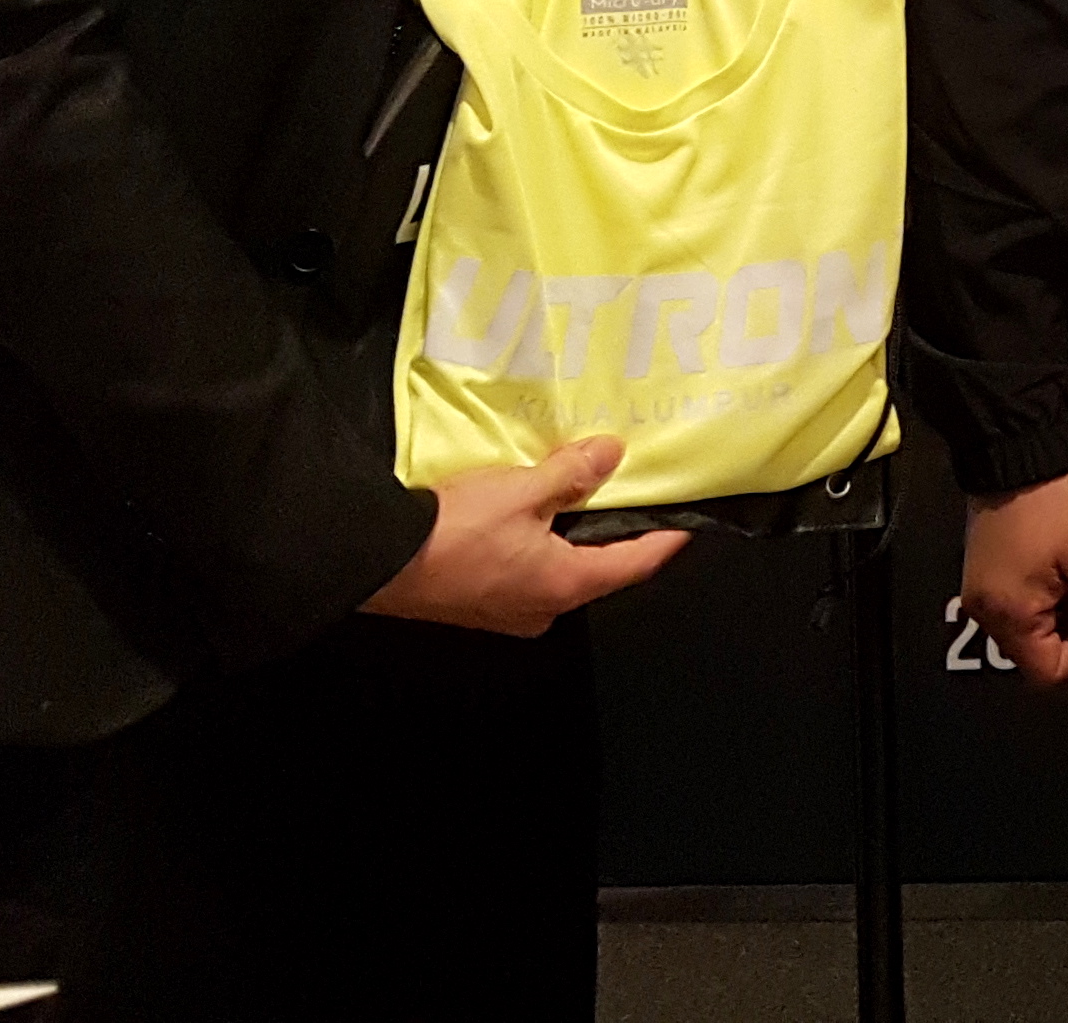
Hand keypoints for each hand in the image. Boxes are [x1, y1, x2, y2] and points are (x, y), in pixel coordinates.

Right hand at [363, 433, 686, 635]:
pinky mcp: (482, 605)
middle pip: (600, 569)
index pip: (636, 564)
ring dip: (576, 537)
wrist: (377, 562)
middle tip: (635, 497)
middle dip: (617, 534)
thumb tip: (613, 455)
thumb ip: (572, 473)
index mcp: (565, 585)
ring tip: (588, 496)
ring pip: (563, 571)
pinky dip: (545, 545)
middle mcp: (545, 608)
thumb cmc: (454, 530)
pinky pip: (531, 573)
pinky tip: (538, 516)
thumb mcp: (521, 491)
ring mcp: (511, 612)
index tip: (689, 520)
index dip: (666, 539)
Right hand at [962, 467, 1067, 685]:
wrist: (1026, 438)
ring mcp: (979, 584)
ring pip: (1030, 619)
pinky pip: (1018, 594)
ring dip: (1060, 600)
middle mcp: (983, 608)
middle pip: (1036, 648)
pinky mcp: (983, 561)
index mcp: (1006, 615)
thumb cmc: (1061, 499)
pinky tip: (1060, 550)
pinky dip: (1044, 582)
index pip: (1048, 672)